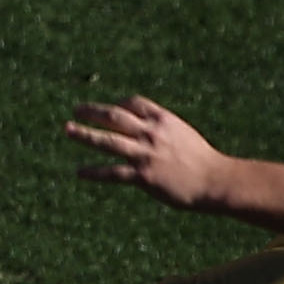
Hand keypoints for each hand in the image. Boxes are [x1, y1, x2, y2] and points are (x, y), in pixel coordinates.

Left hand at [65, 94, 230, 210]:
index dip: (117, 104)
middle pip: (114, 116)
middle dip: (92, 111)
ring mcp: (146, 154)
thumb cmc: (202, 159)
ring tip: (68, 130)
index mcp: (163, 119)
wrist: (215, 180)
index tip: (108, 110)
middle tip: (76, 110)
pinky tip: (80, 172)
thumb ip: (162, 129)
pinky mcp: (143, 176)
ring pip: (107, 141)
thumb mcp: (182, 134)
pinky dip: (94, 172)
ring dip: (85, 134)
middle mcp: (151, 133)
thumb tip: (144, 127)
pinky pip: (112, 172)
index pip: (132, 103)